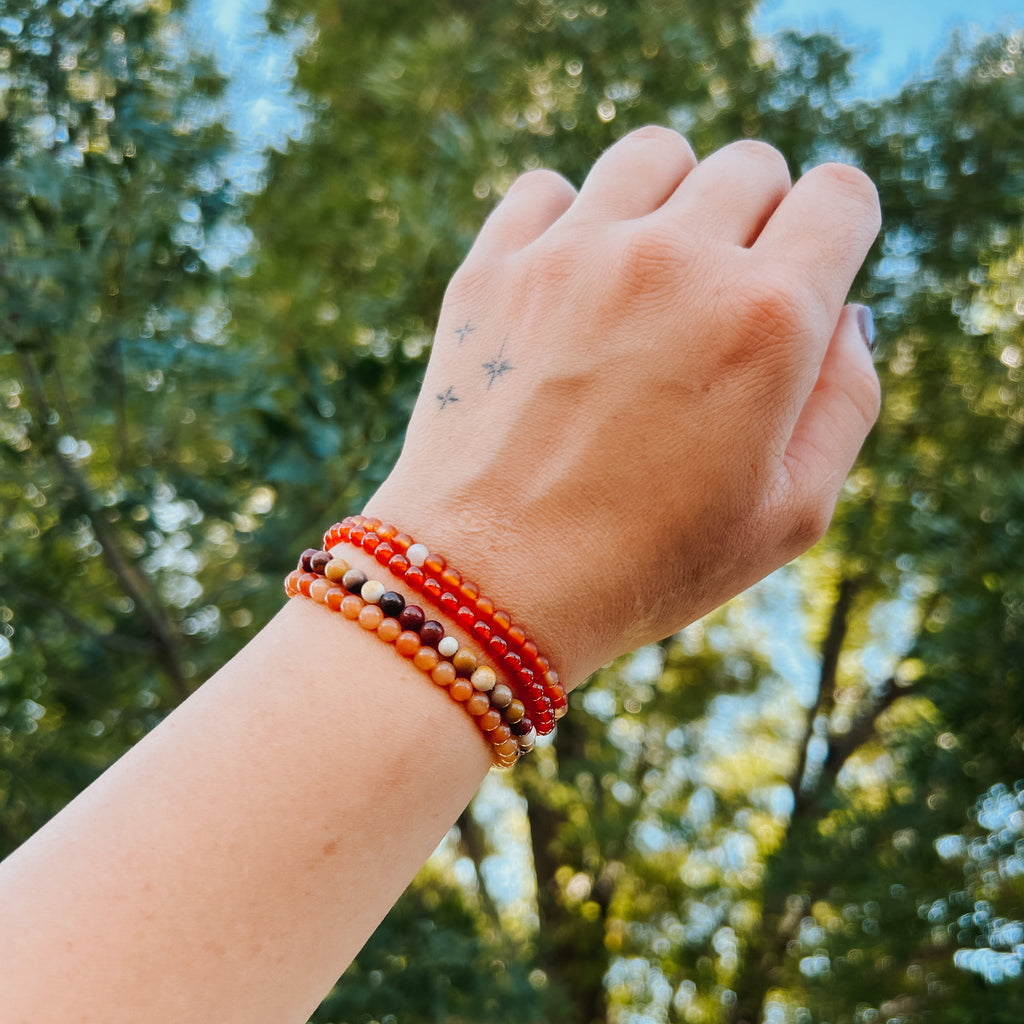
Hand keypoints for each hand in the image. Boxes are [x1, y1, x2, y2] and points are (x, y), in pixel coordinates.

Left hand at [365, 126, 880, 687]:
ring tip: (649, 277)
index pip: (841, 197)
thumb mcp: (792, 514)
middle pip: (750, 165)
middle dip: (757, 221)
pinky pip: (548, 188)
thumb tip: (848, 312)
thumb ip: (847, 400)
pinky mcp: (493, 267)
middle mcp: (674, 261)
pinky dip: (570, 219)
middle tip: (723, 301)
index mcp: (767, 320)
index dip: (836, 234)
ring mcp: (574, 254)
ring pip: (653, 155)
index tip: (807, 274)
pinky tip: (569, 285)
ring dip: (669, 201)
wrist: (489, 585)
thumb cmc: (647, 565)